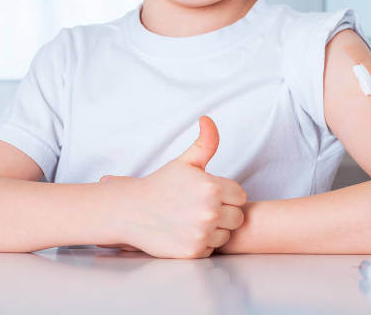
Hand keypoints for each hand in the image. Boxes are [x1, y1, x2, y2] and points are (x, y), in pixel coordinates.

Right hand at [98, 115, 246, 258]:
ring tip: (192, 220)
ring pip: (226, 235)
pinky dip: (202, 244)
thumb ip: (205, 143)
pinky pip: (211, 248)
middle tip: (200, 209)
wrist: (130, 211)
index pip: (240, 196)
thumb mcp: (184, 162)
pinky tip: (186, 233)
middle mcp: (210, 211)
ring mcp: (202, 232)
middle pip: (237, 218)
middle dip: (224, 214)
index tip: (209, 195)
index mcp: (212, 187)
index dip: (227, 196)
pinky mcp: (193, 251)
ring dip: (214, 230)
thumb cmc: (160, 185)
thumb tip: (207, 119)